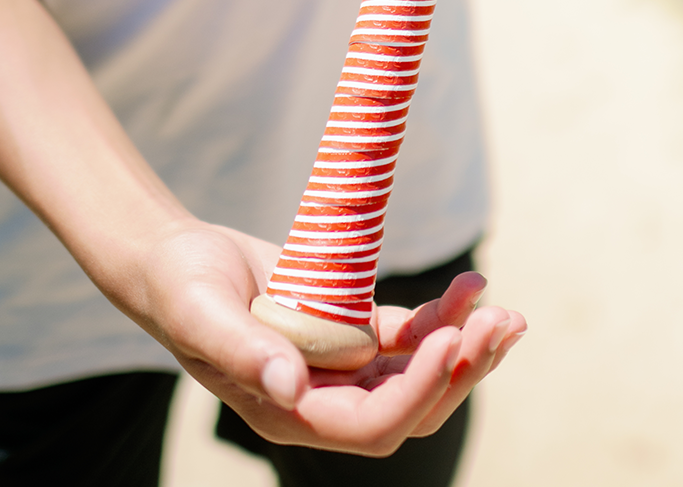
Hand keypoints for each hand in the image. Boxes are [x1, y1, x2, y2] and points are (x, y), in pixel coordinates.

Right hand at [118, 220, 524, 454]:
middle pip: (411, 407)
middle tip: (498, 324)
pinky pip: (408, 333)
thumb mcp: (201, 313)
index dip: (416, 391)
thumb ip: (241, 350)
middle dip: (459, 371)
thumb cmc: (180, 287)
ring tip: (506, 311)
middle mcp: (323, 398)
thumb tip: (290, 386)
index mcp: (289, 411)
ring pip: (420, 371)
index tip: (448, 342)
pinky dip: (444, 314)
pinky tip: (473, 285)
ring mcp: (341, 365)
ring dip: (466, 345)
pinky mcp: (351, 330)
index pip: (371, 425)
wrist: (177, 258)